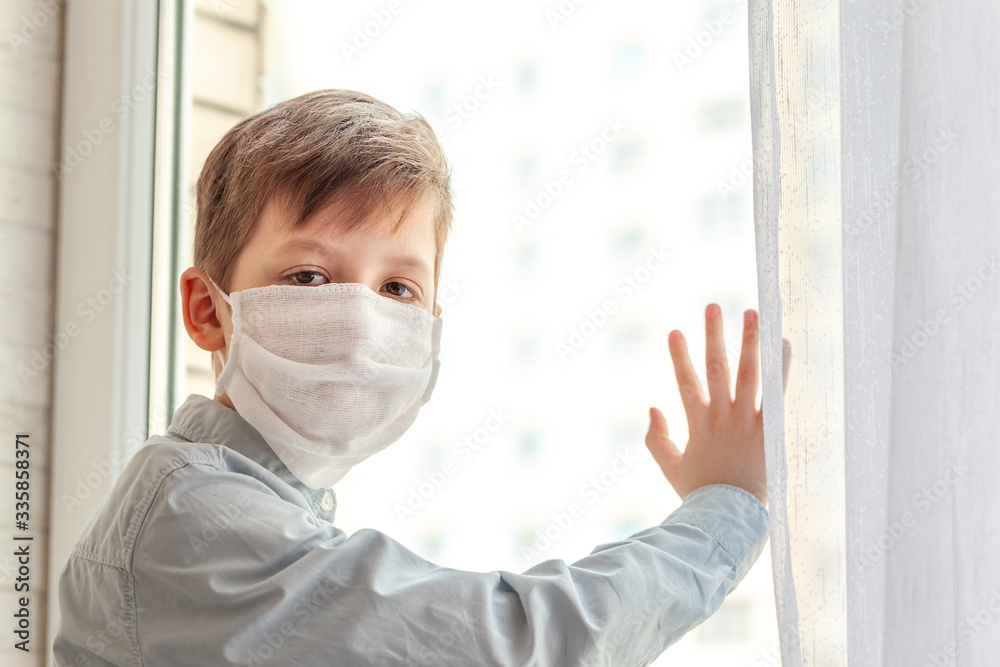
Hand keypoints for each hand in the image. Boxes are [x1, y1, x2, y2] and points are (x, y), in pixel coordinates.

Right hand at [643, 304, 790, 506]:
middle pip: (716, 367)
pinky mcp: (769, 432)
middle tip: (713, 306)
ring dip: (749, 341)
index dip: (678, 355)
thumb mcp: (670, 468)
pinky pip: (777, 394)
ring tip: (751, 313)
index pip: (685, 381)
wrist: (729, 517)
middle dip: (713, 335)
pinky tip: (783, 343)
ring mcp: (746, 422)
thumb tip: (652, 409)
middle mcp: (721, 417)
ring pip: (749, 373)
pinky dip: (780, 368)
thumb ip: (656, 439)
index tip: (674, 331)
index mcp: (697, 424)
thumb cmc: (700, 496)